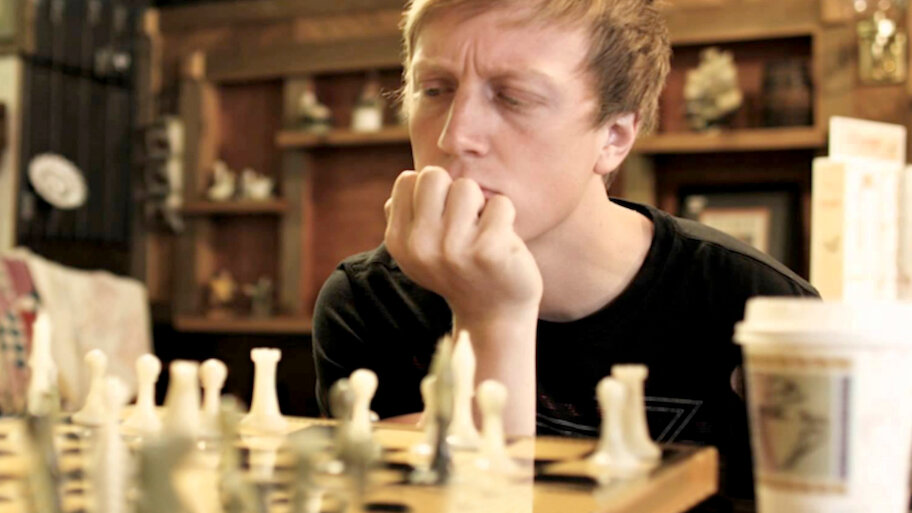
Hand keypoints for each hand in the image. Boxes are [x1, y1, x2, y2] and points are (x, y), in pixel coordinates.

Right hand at [384, 166, 542, 324]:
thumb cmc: (460, 269)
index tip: (443, 219)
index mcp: (398, 241)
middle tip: (465, 223)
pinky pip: (500, 204)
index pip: (407, 180)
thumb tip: (409, 179)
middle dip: (453, 192)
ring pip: (467, 187)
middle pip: (434, 175)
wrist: (493, 315)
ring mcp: (453, 249)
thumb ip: (408, 215)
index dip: (431, 192)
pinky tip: (502, 243)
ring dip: (481, 205)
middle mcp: (420, 246)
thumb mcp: (420, 249)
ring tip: (482, 233)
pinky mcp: (488, 251)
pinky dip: (506, 218)